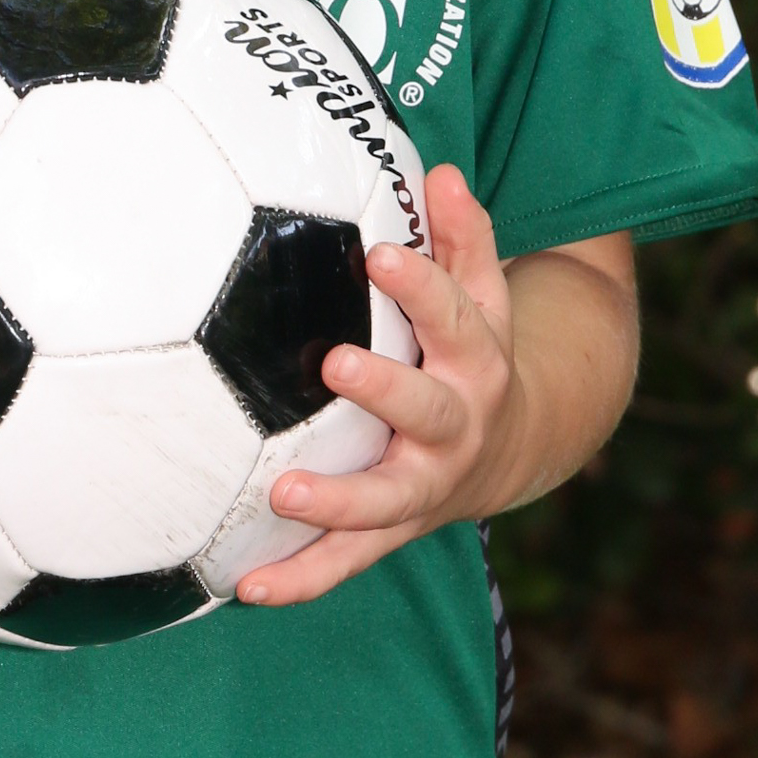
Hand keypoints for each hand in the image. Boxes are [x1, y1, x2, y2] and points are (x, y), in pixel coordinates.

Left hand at [235, 164, 521, 607]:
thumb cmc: (472, 350)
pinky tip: (249, 586)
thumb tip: (442, 170)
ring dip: (338, 502)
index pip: (455, 315)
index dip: (422, 285)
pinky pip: (348, 561)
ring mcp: (425, 485)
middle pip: (427, 408)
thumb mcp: (484, 293)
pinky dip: (302, 577)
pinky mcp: (394, 528)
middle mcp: (456, 425)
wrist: (509, 449)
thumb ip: (463, 235)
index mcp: (478, 359)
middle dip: (385, 389)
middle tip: (336, 364)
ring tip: (283, 494)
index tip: (381, 255)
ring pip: (386, 501)